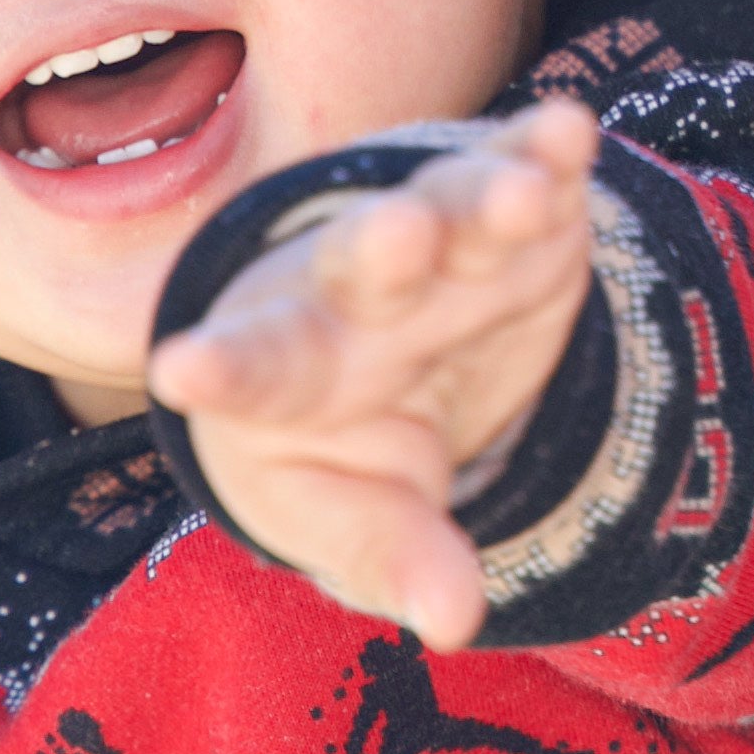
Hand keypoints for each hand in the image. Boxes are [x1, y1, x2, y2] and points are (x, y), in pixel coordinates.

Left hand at [146, 95, 601, 647]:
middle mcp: (359, 291)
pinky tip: (571, 129)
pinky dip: (547, 149)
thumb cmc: (346, 443)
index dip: (225, 370)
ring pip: (454, 207)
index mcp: (292, 369)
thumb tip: (454, 624)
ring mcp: (441, 239)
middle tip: (399, 238)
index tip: (182, 371)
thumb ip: (395, 558)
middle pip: (361, 264)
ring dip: (486, 197)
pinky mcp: (516, 213)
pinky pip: (527, 169)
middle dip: (384, 249)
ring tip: (524, 196)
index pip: (256, 369)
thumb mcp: (356, 513)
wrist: (403, 350)